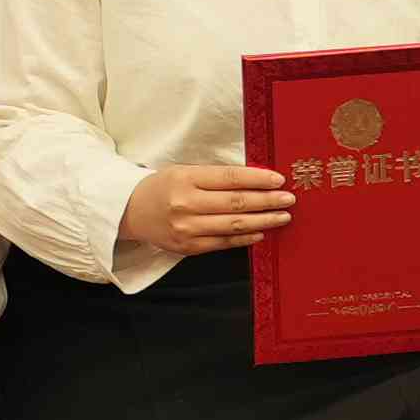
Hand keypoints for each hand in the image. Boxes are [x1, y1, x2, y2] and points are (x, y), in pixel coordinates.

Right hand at [121, 160, 290, 258]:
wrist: (130, 211)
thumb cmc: (163, 187)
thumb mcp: (183, 172)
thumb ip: (215, 177)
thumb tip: (256, 181)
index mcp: (185, 179)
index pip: (229, 178)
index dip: (257, 179)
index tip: (279, 179)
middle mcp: (185, 204)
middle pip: (236, 202)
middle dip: (267, 201)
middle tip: (289, 199)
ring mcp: (187, 229)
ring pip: (234, 225)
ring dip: (263, 220)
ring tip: (283, 216)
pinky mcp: (188, 247)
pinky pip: (223, 243)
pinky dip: (245, 237)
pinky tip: (261, 232)